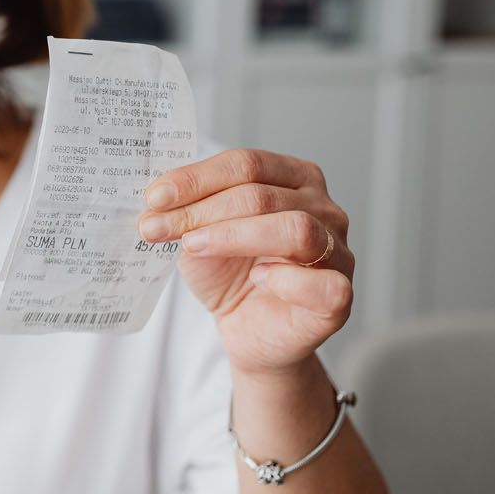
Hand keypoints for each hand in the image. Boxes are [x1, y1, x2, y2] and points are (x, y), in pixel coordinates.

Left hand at [136, 148, 353, 378]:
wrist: (245, 329)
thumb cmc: (230, 274)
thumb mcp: (199, 233)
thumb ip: (186, 210)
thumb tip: (156, 198)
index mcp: (295, 178)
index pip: (247, 164)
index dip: (197, 179)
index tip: (155, 197)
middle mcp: (324, 209)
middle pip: (262, 196)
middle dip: (202, 210)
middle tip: (156, 227)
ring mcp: (338, 253)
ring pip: (294, 229)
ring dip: (233, 236)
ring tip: (193, 247)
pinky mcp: (339, 298)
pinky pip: (322, 283)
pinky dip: (286, 279)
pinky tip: (258, 279)